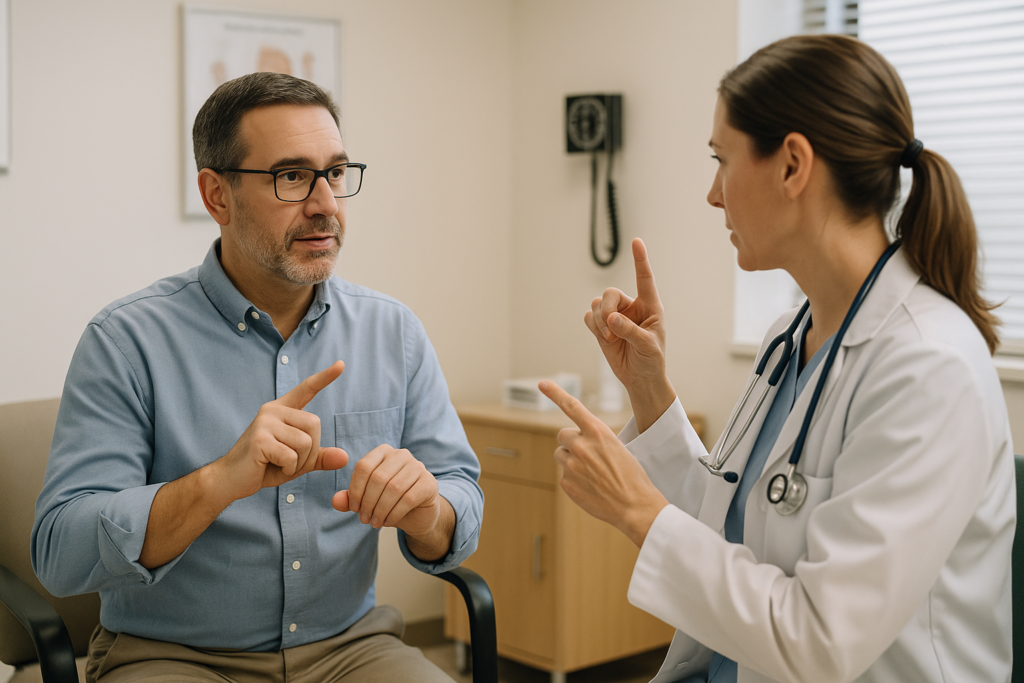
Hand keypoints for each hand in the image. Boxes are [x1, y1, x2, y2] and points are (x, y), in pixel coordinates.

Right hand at [213, 361, 349, 503]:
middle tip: (290, 462)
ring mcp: (264, 422)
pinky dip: (288, 469)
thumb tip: (345, 457)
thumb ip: (319, 457)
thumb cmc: (265, 467)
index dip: (325, 377)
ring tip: (279, 464)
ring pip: (305, 442)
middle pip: (315, 424)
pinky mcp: (259, 439)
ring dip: (299, 462)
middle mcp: (273, 410)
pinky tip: (270, 467)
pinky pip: (291, 456)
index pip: (307, 389)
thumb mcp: (298, 462)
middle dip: (310, 451)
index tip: (341, 364)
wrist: (231, 479)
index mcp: (282, 410)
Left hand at [332, 445, 441, 536]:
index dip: (355, 489)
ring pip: (393, 488)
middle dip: (368, 502)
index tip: (354, 508)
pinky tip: (388, 521)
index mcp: (384, 452)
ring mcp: (418, 467)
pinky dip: (394, 513)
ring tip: (375, 523)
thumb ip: (351, 499)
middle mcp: (402, 455)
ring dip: (380, 509)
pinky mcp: (429, 483)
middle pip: (378, 477)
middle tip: (364, 519)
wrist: (418, 514)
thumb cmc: (390, 503)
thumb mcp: (367, 501)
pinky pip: (408, 498)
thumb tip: (336, 501)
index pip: (364, 467)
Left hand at [539, 379, 668, 547]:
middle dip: (571, 442)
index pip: (572, 406)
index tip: (542, 383)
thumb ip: (595, 440)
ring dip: (571, 460)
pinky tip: (591, 487)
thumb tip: (576, 442)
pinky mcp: (566, 483)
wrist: (635, 506)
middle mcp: (582, 445)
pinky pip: (564, 475)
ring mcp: (572, 465)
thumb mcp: (618, 447)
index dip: (555, 393)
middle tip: (587, 455)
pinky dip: (574, 479)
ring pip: (561, 455)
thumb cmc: (631, 475)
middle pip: (563, 435)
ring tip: (592, 473)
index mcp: (598, 432)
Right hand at [585, 238, 674, 429]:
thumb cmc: (651, 360)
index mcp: (650, 306)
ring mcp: (615, 316)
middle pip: (610, 293)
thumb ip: (630, 331)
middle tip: (610, 327)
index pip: (644, 279)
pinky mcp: (602, 327)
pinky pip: (589, 317)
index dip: (640, 260)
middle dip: (606, 309)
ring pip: (597, 304)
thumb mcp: (647, 346)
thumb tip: (611, 319)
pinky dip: (593, 326)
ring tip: (610, 338)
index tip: (636, 242)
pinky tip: (605, 339)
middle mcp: (631, 307)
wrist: (640, 378)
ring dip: (599, 321)